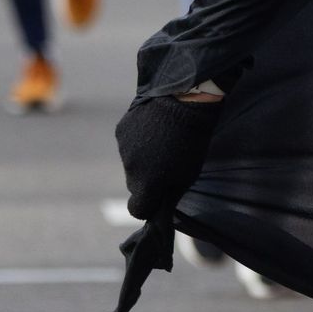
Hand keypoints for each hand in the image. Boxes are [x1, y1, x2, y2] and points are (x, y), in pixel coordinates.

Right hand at [115, 96, 222, 220]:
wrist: (184, 101)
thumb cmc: (192, 141)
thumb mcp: (188, 174)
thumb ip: (169, 195)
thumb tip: (159, 211)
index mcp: (146, 183)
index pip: (137, 209)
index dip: (149, 207)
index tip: (158, 199)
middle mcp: (129, 168)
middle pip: (134, 185)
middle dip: (147, 182)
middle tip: (167, 166)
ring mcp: (122, 148)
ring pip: (130, 164)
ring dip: (143, 160)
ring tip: (163, 144)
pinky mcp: (120, 131)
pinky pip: (127, 145)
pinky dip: (137, 143)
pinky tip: (154, 130)